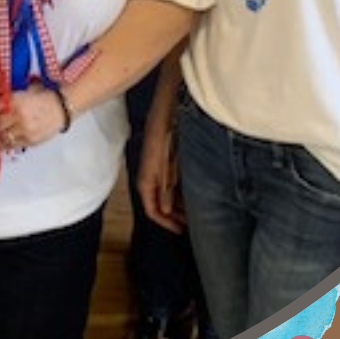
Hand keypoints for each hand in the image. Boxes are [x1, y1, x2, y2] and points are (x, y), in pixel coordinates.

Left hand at [0, 86, 69, 152]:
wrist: (62, 108)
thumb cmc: (45, 99)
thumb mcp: (26, 92)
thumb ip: (11, 98)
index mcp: (16, 101)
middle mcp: (19, 116)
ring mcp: (24, 130)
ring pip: (3, 137)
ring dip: (0, 135)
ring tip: (0, 132)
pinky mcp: (30, 141)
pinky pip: (13, 145)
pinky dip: (8, 143)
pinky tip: (7, 139)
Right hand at [138, 119, 185, 233]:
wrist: (167, 108)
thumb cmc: (165, 135)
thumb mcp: (166, 165)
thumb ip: (164, 190)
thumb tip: (164, 210)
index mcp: (146, 179)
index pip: (152, 210)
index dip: (166, 222)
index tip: (180, 230)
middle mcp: (149, 176)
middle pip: (159, 203)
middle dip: (173, 215)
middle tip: (190, 223)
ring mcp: (155, 167)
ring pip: (165, 193)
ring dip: (177, 203)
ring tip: (194, 209)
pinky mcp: (163, 159)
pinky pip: (169, 181)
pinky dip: (179, 190)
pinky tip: (192, 190)